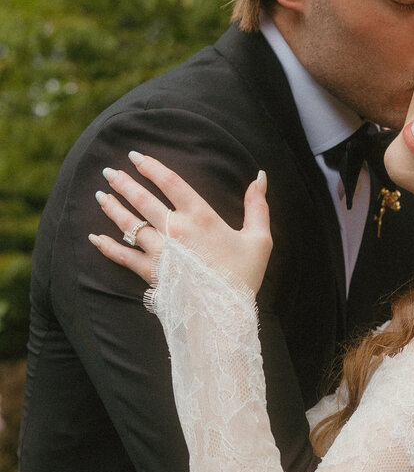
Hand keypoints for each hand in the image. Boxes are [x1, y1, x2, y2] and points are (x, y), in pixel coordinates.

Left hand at [89, 152, 271, 292]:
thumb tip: (260, 176)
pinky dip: (107, 247)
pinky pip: (124, 257)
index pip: (171, 183)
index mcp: (200, 217)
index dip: (151, 167)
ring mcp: (160, 252)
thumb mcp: (259, 240)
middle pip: (143, 200)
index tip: (136, 156)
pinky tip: (95, 238)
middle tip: (109, 172)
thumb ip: (257, 206)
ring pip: (129, 224)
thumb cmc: (243, 276)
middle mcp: (175, 230)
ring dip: (113, 208)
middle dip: (123, 183)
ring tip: (101, 196)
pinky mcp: (151, 273)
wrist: (225, 314)